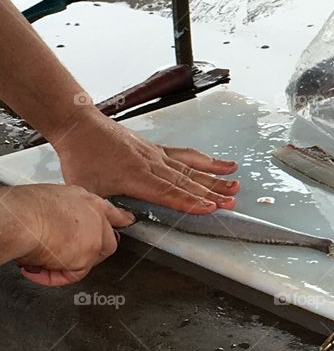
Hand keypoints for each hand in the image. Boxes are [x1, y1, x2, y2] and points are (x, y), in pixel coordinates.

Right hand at [0, 184, 134, 285]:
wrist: (21, 218)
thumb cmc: (25, 207)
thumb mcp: (53, 199)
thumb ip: (66, 213)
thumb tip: (58, 226)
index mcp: (87, 201)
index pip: (110, 211)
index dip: (118, 218)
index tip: (127, 221)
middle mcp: (96, 218)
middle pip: (108, 241)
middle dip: (89, 252)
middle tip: (66, 256)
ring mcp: (95, 238)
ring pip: (90, 260)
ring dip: (67, 264)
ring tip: (42, 258)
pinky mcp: (87, 257)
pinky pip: (73, 275)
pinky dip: (52, 276)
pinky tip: (35, 268)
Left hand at [53, 111, 239, 213]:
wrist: (80, 126)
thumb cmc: (82, 157)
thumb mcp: (86, 189)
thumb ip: (106, 209)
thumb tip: (126, 225)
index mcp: (136, 177)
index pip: (169, 193)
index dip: (191, 202)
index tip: (211, 208)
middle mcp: (152, 165)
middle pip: (187, 181)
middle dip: (212, 193)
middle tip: (232, 202)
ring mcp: (158, 155)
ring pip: (192, 168)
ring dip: (215, 178)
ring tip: (235, 185)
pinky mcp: (158, 149)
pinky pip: (187, 155)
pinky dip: (206, 160)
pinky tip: (221, 165)